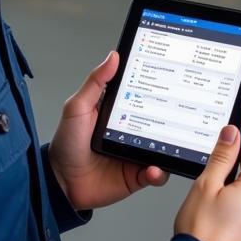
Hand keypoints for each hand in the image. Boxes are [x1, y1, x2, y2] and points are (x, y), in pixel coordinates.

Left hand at [47, 51, 168, 211]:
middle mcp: (132, 131)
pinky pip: (157, 174)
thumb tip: (113, 57)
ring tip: (169, 147)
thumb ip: (96, 82)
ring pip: (164, 147)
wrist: (61, 182)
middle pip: (161, 121)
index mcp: (120, 112)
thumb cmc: (67, 143)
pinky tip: (154, 169)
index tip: (170, 80)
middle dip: (173, 119)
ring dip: (171, 148)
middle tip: (178, 116)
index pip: (145, 96)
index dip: (159, 89)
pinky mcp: (137, 175)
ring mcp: (136, 153)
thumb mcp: (78, 107)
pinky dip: (160, 172)